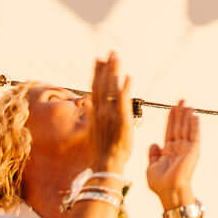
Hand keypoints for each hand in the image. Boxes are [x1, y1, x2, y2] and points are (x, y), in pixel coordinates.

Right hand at [86, 53, 134, 172]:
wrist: (106, 164)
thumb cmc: (102, 150)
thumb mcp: (95, 129)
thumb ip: (94, 114)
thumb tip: (90, 101)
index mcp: (95, 113)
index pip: (95, 88)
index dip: (97, 73)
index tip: (99, 59)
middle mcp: (101, 111)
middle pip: (102, 84)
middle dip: (106, 67)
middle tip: (110, 52)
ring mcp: (110, 116)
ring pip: (111, 89)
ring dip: (114, 72)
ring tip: (116, 57)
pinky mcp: (122, 121)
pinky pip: (123, 102)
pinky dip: (124, 89)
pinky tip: (127, 77)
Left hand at [146, 98, 200, 207]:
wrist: (169, 192)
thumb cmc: (160, 184)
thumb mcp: (151, 167)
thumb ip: (153, 155)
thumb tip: (153, 144)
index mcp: (168, 151)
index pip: (170, 131)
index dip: (171, 119)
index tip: (172, 108)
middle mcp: (179, 148)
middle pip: (179, 127)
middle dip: (180, 113)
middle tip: (181, 100)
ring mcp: (186, 149)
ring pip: (186, 128)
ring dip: (187, 116)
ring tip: (187, 103)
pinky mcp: (193, 151)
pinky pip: (194, 136)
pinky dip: (195, 126)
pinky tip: (194, 116)